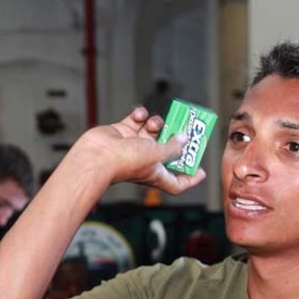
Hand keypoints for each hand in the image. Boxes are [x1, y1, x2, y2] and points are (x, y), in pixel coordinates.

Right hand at [68, 106, 206, 194]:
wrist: (97, 156)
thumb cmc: (124, 162)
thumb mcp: (157, 154)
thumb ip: (173, 146)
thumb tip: (184, 139)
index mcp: (156, 173)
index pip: (176, 182)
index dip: (190, 179)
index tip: (201, 171)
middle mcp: (145, 161)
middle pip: (167, 151)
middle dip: (175, 139)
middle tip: (184, 127)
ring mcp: (133, 146)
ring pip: (151, 132)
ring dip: (156, 124)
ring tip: (154, 123)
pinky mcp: (122, 133)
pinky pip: (135, 121)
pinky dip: (139, 115)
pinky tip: (139, 115)